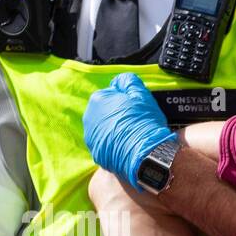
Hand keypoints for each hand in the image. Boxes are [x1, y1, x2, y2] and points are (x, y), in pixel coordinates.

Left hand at [84, 72, 176, 187]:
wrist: (145, 155)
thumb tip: (122, 80)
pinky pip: (104, 145)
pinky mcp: (95, 153)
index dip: (124, 100)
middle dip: (117, 115)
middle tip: (134, 122)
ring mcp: (91, 136)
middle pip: (105, 112)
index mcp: (99, 99)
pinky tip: (126, 146)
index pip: (110, 94)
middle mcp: (90, 116)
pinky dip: (113, 144)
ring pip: (103, 129)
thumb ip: (128, 81)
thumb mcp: (142, 94)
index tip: (134, 108)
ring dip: (114, 130)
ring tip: (130, 135)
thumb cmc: (144, 124)